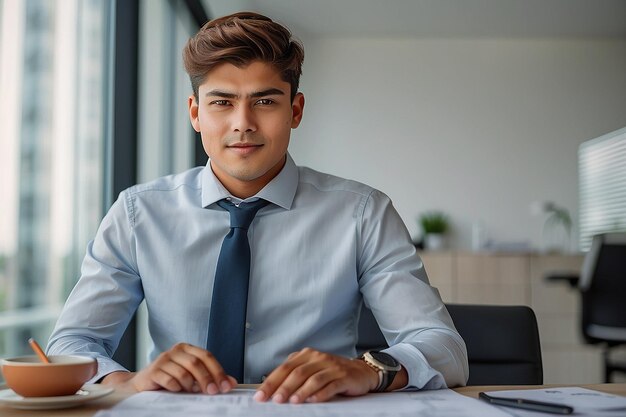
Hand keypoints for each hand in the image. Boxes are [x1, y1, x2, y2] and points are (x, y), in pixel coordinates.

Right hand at [101, 343, 236, 393]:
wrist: (143, 384)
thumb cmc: (171, 379)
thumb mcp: (192, 376)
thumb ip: (211, 377)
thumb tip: (231, 383)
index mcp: (187, 348)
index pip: (207, 356)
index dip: (218, 371)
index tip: (226, 386)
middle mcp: (176, 350)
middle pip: (196, 363)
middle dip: (207, 379)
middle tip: (213, 392)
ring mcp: (163, 359)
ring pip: (184, 372)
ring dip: (190, 385)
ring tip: (190, 391)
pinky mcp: (153, 370)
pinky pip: (169, 379)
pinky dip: (176, 387)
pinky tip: (177, 390)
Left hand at [253, 347, 379, 403]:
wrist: (361, 371)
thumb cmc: (332, 372)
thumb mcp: (312, 369)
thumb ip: (295, 375)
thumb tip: (273, 389)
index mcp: (307, 355)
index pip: (285, 368)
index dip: (271, 381)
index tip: (261, 395)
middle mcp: (318, 358)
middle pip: (298, 372)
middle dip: (284, 387)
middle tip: (275, 399)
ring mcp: (332, 367)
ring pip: (313, 379)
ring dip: (301, 391)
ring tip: (293, 401)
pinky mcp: (344, 377)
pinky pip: (331, 385)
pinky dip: (321, 394)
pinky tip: (313, 400)